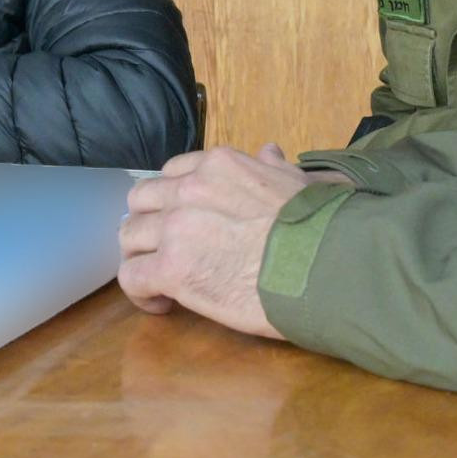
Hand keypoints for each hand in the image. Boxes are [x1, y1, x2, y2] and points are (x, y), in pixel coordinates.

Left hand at [116, 145, 352, 337]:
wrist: (327, 266)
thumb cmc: (321, 229)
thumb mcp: (298, 182)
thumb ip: (274, 168)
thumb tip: (269, 153)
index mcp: (218, 165)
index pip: (172, 175)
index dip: (173, 202)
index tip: (184, 223)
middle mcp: (189, 189)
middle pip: (141, 203)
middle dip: (148, 226)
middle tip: (164, 252)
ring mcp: (176, 227)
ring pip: (129, 238)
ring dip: (140, 258)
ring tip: (160, 281)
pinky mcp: (171, 268)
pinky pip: (132, 277)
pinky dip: (140, 292)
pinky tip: (162, 304)